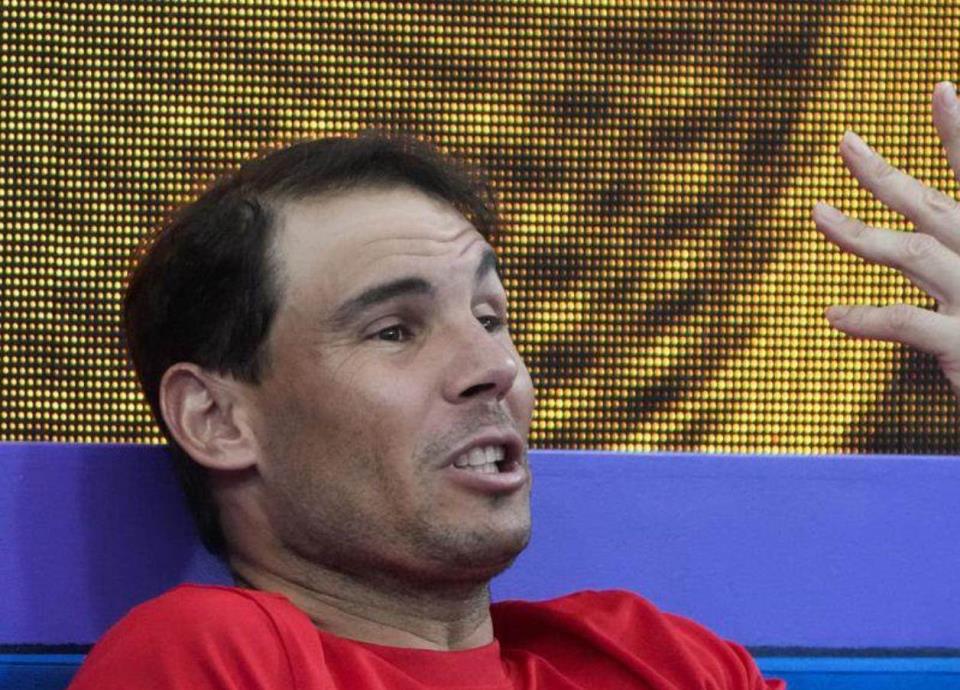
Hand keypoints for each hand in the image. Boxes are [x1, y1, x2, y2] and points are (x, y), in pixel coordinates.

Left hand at [813, 81, 959, 399]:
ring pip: (912, 254)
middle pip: (933, 206)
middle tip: (844, 140)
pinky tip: (832, 315)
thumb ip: (953, 244)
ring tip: (815, 211)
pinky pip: (906, 323)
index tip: (940, 90)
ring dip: (858, 232)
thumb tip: (933, 232)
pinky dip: (866, 318)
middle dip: (884, 173)